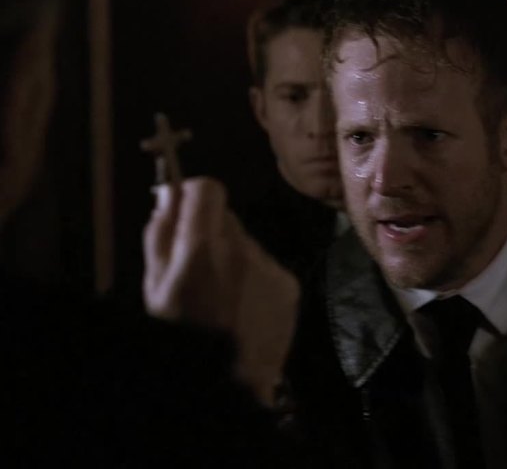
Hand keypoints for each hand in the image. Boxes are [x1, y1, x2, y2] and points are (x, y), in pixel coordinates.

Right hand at [143, 177, 298, 404]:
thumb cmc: (184, 334)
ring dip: (233, 257)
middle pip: (228, 217)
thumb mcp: (155, 285)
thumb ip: (160, 234)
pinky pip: (267, 266)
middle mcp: (241, 251)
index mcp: (201, 248)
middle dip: (210, 232)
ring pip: (247, 243)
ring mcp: (269, 267)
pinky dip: (254, 278)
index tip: (186, 209)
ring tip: (222, 295)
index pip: (208, 189)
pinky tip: (243, 306)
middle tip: (199, 266)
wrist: (231, 380)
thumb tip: (168, 194)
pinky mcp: (288, 285)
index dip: (194, 195)